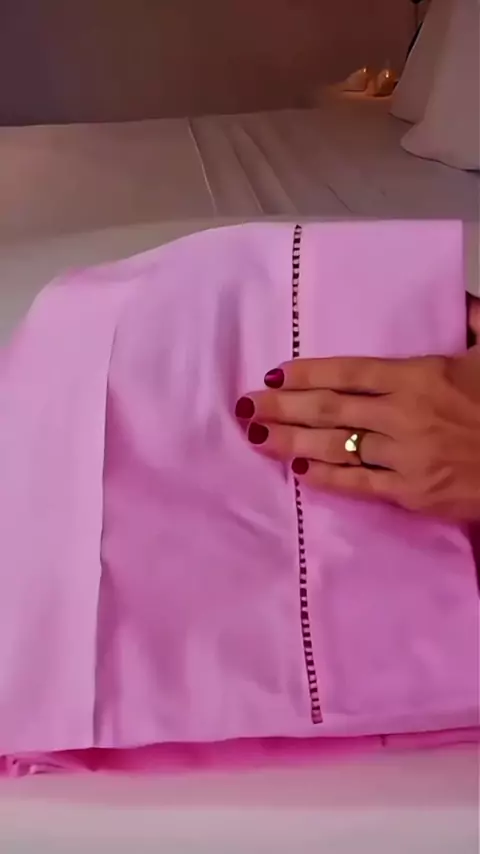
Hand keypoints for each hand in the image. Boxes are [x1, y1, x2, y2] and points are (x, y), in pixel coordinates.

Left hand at [235, 342, 479, 521]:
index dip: (308, 373)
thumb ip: (473, 319)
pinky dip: (327, 478)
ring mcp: (403, 456)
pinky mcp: (410, 492)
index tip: (274, 375)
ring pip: (336, 446)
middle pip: (330, 409)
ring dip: (291, 441)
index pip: (350, 372)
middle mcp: (403, 414)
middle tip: (245, 406)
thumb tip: (459, 294)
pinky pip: (359, 484)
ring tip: (256, 436)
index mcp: (419, 376)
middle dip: (283, 407)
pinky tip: (297, 472)